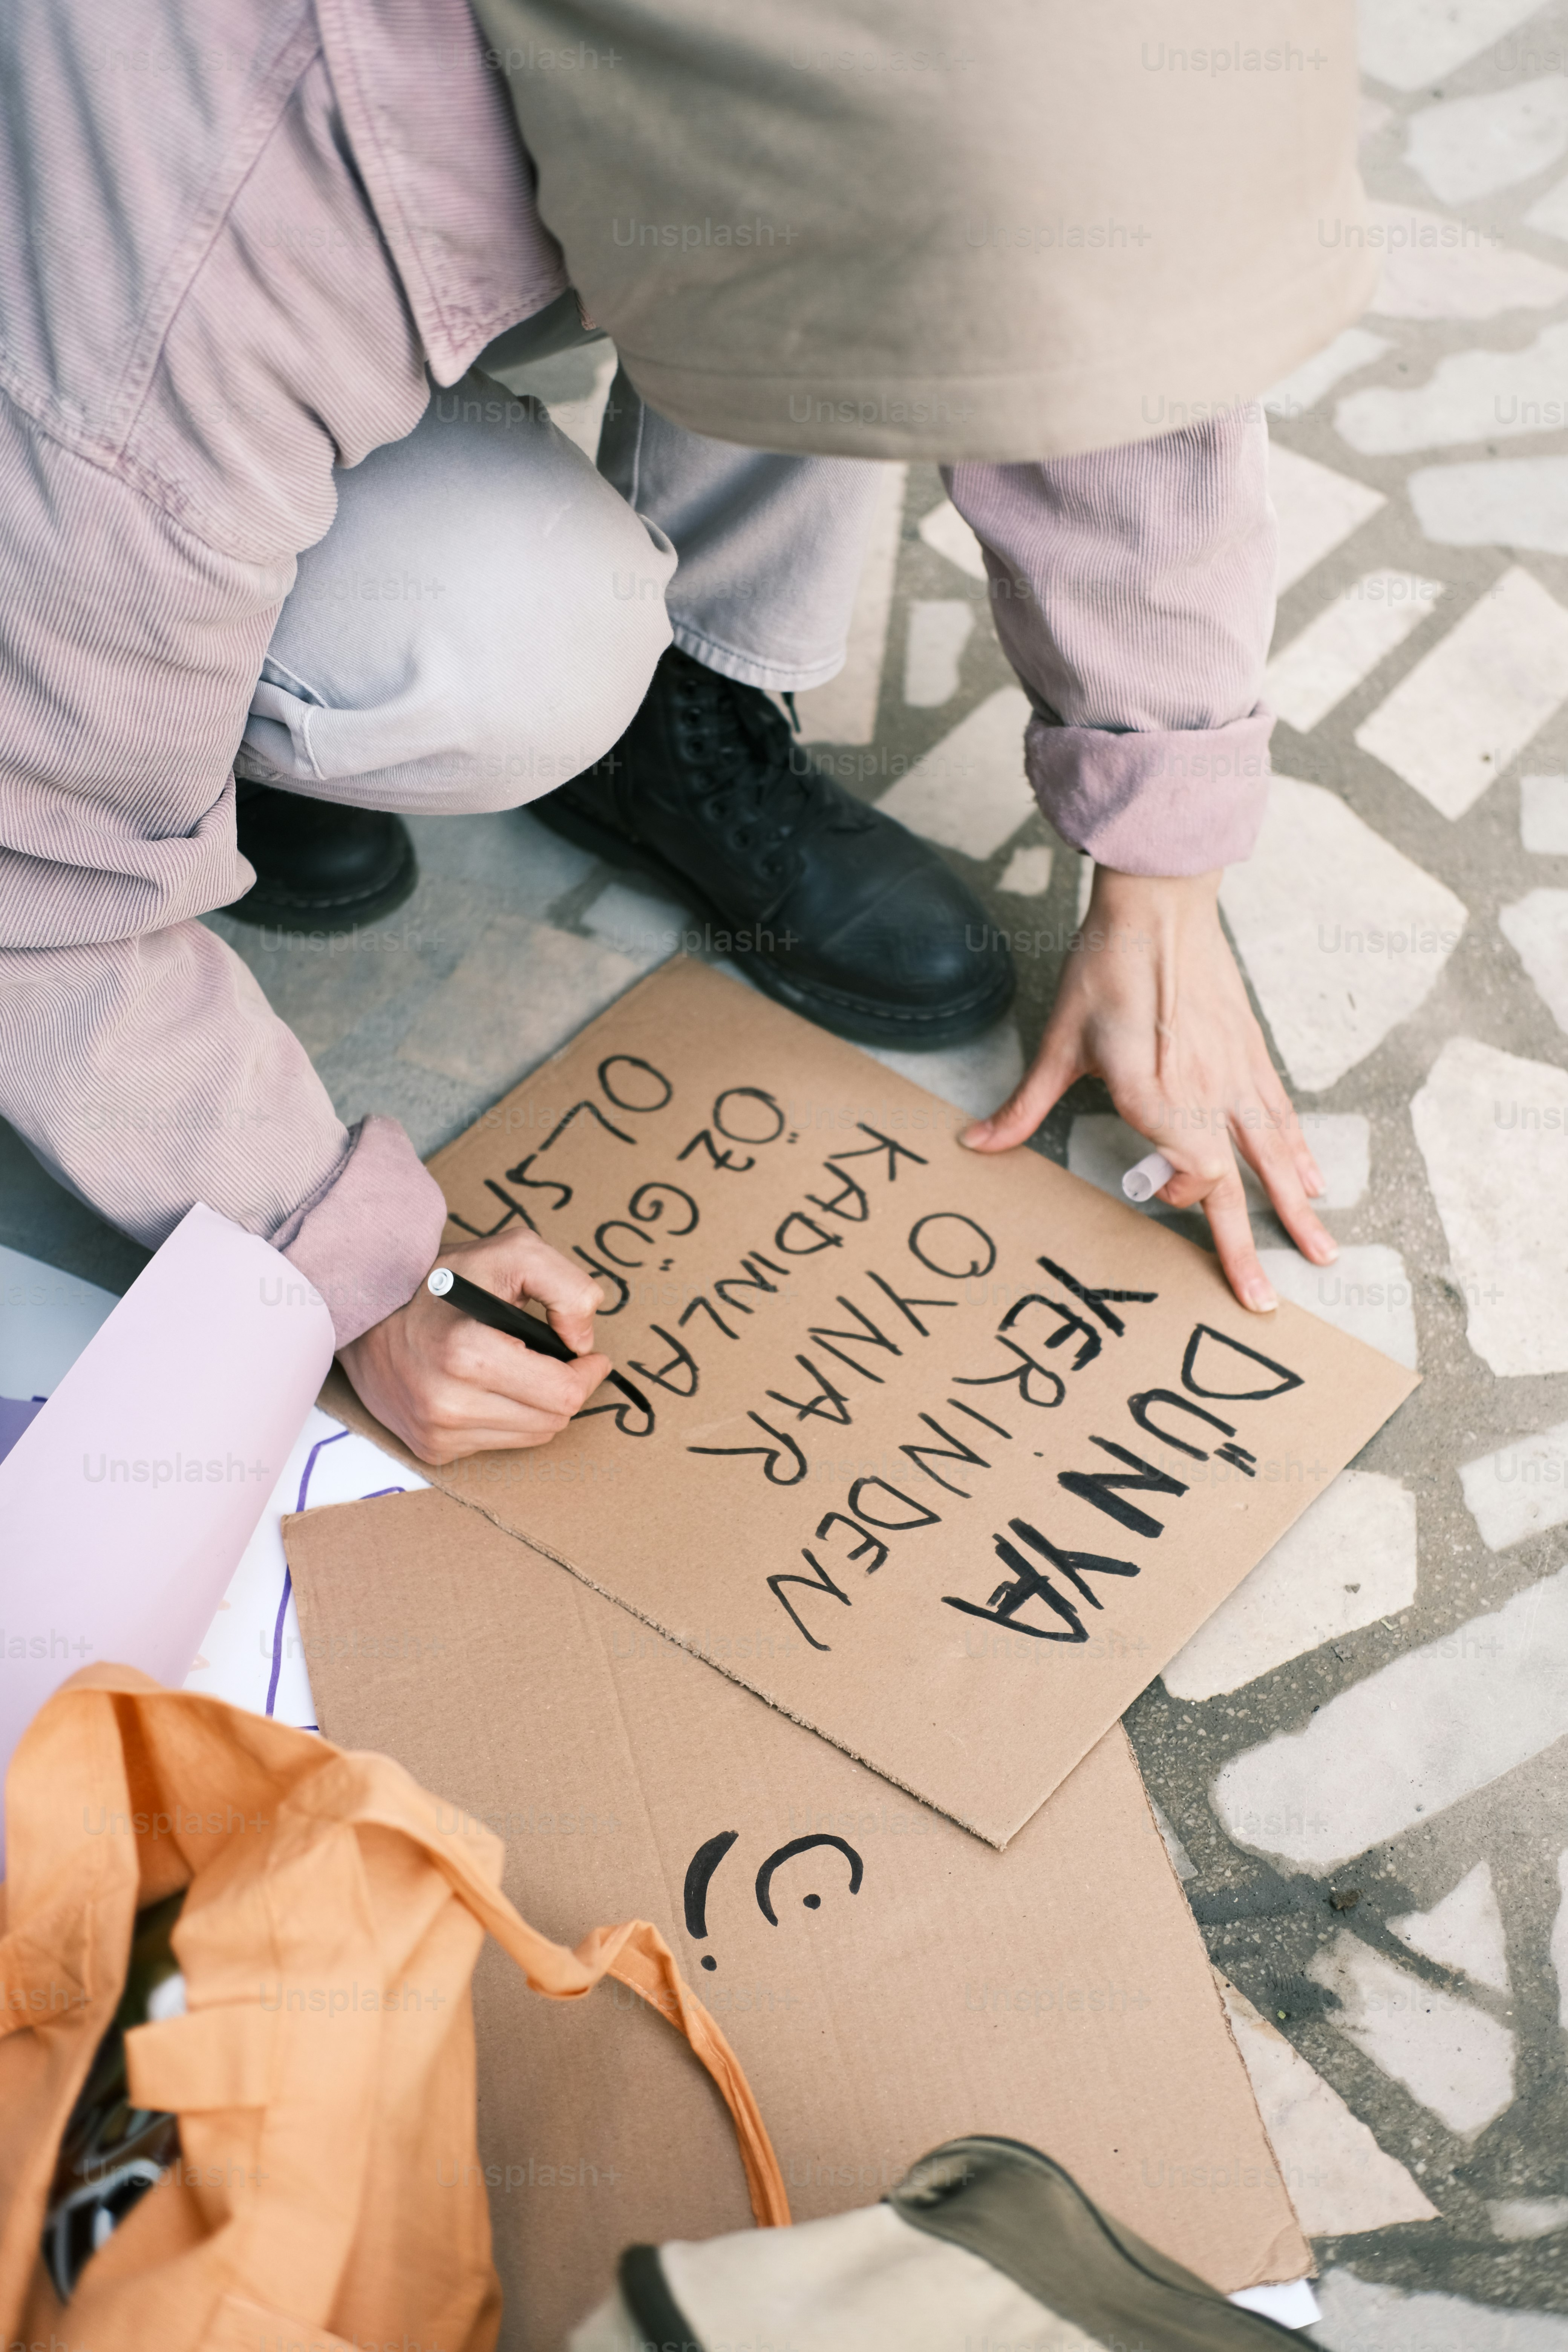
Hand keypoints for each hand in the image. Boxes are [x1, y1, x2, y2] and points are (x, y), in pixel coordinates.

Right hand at [339, 1229, 611, 1464]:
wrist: (366, 1311)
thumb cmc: (442, 1280)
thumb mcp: (511, 1253)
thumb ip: (566, 1286)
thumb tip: (583, 1341)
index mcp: (468, 1355)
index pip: (563, 1392)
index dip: (587, 1372)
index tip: (586, 1353)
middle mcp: (448, 1403)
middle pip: (553, 1419)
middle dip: (565, 1386)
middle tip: (557, 1358)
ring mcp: (437, 1431)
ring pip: (531, 1436)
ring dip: (539, 1404)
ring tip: (521, 1368)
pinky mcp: (431, 1447)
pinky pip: (499, 1444)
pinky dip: (507, 1416)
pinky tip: (489, 1387)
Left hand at [961, 867, 1336, 1312]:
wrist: (1158, 907)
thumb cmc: (1106, 968)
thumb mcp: (1059, 1042)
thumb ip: (1025, 1105)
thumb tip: (975, 1144)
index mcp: (1155, 1094)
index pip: (1187, 1173)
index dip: (1174, 1193)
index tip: (1154, 1189)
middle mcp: (1204, 1093)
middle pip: (1235, 1186)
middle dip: (1249, 1250)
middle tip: (1264, 1304)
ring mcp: (1235, 1075)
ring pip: (1273, 1156)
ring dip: (1296, 1210)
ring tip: (1324, 1256)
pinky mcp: (1251, 1054)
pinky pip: (1281, 1116)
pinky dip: (1299, 1152)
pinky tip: (1313, 1181)